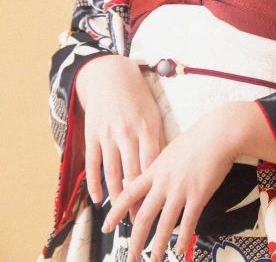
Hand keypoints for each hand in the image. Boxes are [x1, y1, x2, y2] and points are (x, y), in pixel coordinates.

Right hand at [75, 55, 164, 205]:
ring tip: (121, 213)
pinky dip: (95, 183)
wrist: (109, 76)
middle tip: (142, 218)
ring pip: (112, 172)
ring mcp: (107, 135)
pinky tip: (99, 198)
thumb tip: (165, 164)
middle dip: (138, 196)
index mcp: (147, 127)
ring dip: (117, 195)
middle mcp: (126, 133)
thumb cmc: (137, 96)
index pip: (152, 162)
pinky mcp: (92, 136)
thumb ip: (157, 138)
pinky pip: (93, 164)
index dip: (155, 184)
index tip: (160, 202)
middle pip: (133, 171)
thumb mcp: (153, 114)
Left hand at [102, 102, 253, 259]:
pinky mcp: (199, 195)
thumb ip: (161, 166)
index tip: (106, 227)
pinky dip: (184, 238)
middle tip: (130, 257)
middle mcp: (163, 183)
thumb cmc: (198, 138)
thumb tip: (154, 176)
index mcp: (154, 171)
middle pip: (143, 216)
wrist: (219, 134)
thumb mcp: (171, 150)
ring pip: (164, 224)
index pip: (128, 195)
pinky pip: (188, 221)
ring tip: (154, 259)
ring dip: (158, 245)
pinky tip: (180, 250)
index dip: (115, 213)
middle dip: (135, 240)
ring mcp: (180, 190)